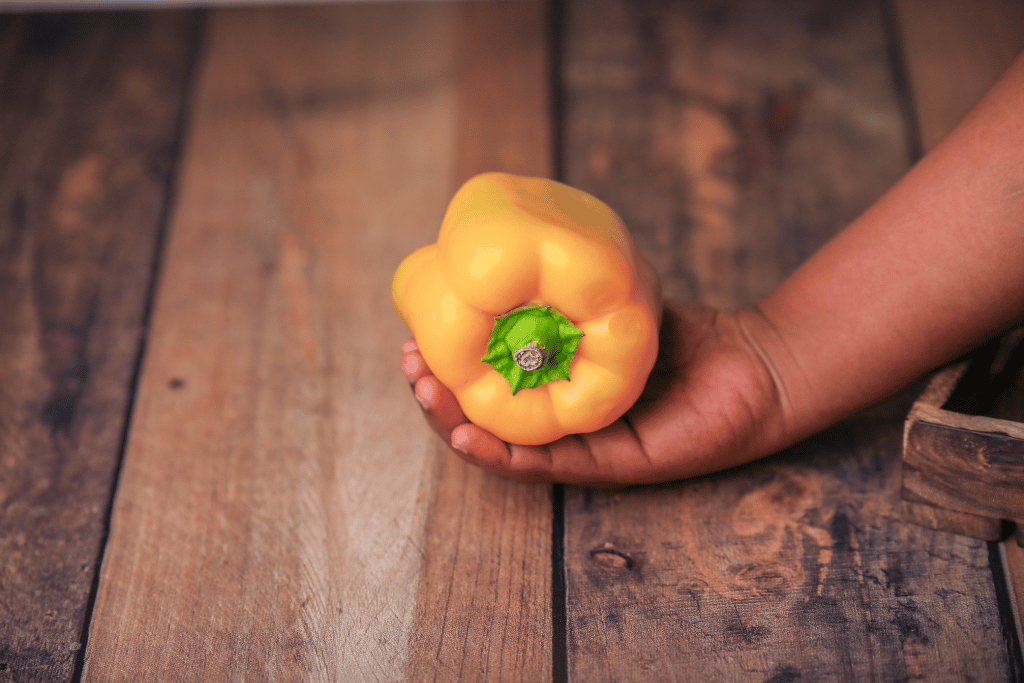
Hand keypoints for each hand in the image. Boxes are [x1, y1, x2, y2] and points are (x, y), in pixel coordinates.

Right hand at [400, 302, 787, 485]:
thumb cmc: (684, 334)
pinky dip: (503, 454)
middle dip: (439, 394)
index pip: (488, 386)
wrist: (754, 363)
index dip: (447, 366)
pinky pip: (548, 464)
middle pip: (485, 420)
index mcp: (555, 390)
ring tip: (425, 392)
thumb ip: (567, 294)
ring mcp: (585, 450)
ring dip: (456, 424)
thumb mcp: (610, 303)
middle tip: (409, 363)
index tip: (412, 337)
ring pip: (506, 448)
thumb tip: (514, 258)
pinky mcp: (612, 465)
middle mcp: (563, 426)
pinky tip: (467, 436)